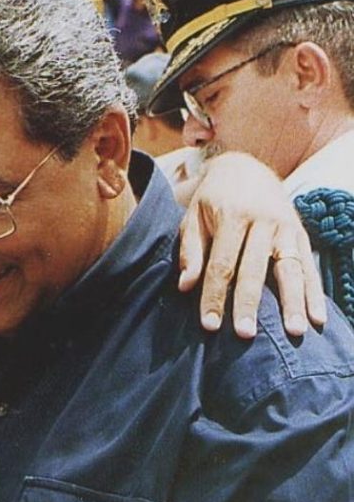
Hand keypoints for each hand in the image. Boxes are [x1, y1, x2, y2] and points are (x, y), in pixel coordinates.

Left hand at [178, 151, 325, 337]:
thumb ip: (190, 250)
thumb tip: (185, 286)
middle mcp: (262, 222)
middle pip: (254, 270)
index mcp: (231, 216)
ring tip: (294, 332)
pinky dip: (314, 293)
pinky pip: (309, 266)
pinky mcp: (302, 233)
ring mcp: (285, 228)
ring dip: (292, 302)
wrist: (245, 167)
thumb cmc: (212, 200)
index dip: (214, 295)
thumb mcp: (192, 217)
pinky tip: (317, 318)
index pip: (221, 264)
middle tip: (245, 334)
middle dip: (249, 304)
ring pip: (289, 269)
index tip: (209, 324)